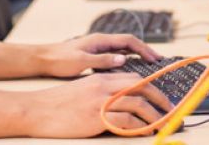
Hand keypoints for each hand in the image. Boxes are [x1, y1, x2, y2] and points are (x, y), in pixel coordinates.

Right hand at [23, 73, 172, 137]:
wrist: (37, 110)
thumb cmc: (58, 103)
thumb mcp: (83, 89)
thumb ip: (103, 90)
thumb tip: (121, 99)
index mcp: (102, 78)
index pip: (135, 78)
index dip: (152, 87)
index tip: (162, 97)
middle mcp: (104, 86)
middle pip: (142, 87)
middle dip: (160, 99)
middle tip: (171, 109)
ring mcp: (101, 102)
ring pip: (138, 103)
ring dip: (155, 114)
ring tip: (164, 123)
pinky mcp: (96, 118)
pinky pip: (126, 121)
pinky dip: (140, 127)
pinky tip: (145, 131)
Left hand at [35, 33, 161, 77]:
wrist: (43, 59)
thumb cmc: (60, 59)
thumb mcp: (82, 61)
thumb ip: (103, 60)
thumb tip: (124, 59)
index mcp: (100, 40)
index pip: (128, 41)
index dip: (144, 48)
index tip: (155, 58)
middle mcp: (101, 41)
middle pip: (129, 43)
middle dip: (144, 50)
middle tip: (158, 61)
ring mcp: (98, 46)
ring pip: (123, 48)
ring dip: (137, 54)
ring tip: (149, 64)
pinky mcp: (94, 53)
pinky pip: (115, 54)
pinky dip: (127, 59)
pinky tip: (130, 67)